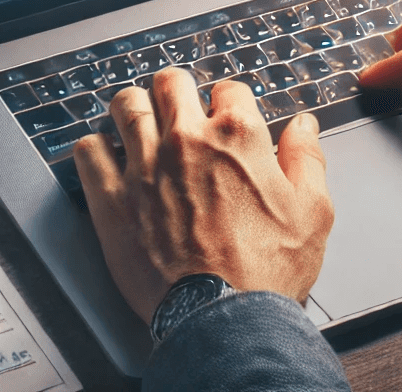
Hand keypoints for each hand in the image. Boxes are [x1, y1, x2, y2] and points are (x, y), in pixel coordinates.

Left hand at [73, 68, 332, 323]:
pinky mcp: (113, 197)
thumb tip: (303, 126)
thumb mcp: (312, 212)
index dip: (228, 101)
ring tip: (138, 122)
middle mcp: (186, 139)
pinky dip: (95, 149)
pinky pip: (89, 152)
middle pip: (170, 82)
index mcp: (236, 135)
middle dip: (176, 91)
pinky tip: (105, 157)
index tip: (224, 116)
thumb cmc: (267, 271)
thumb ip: (306, 159)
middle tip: (177, 108)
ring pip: (126, 105)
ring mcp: (145, 165)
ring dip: (134, 109)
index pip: (227, 89)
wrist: (225, 319)